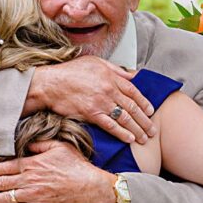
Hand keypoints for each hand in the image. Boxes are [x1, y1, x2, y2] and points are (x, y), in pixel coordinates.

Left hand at [0, 140, 116, 202]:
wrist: (92, 189)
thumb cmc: (78, 167)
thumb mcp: (61, 147)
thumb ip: (41, 144)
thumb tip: (28, 144)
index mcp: (33, 164)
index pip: (5, 167)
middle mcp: (30, 179)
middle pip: (1, 182)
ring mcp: (34, 195)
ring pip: (6, 197)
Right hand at [29, 56, 155, 143]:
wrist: (50, 83)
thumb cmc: (70, 72)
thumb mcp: (95, 63)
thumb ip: (116, 70)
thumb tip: (133, 75)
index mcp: (111, 77)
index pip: (134, 91)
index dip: (145, 103)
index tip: (151, 111)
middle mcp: (109, 90)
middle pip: (133, 107)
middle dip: (145, 120)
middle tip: (152, 130)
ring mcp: (101, 103)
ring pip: (125, 118)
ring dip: (137, 129)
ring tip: (144, 138)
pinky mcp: (91, 114)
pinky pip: (111, 126)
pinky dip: (122, 133)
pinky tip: (130, 139)